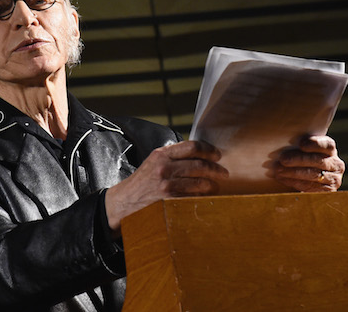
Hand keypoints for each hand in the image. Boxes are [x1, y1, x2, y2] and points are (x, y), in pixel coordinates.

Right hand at [105, 140, 228, 234]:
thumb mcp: (153, 162)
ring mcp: (167, 185)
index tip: (217, 155)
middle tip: (223, 173)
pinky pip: (193, 198)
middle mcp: (164, 168)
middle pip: (199, 164)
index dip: (208, 150)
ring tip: (216, 186)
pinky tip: (206, 197)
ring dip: (212, 185)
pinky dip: (203, 197)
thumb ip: (172, 156)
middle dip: (216, 169)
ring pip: (199, 182)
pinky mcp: (169, 201)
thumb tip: (198, 153)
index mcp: (162, 155)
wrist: (124, 202)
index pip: (192, 146)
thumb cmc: (141, 183)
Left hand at [273, 135, 344, 191]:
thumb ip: (297, 148)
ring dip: (294, 172)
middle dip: (298, 159)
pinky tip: (283, 179)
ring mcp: (333, 179)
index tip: (301, 144)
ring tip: (278, 170)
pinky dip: (295, 182)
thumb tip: (282, 146)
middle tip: (282, 159)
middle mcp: (336, 164)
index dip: (315, 144)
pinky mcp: (327, 192)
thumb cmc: (300, 162)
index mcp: (330, 150)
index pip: (327, 145)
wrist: (305, 182)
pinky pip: (311, 187)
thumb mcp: (301, 152)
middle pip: (318, 160)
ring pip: (314, 174)